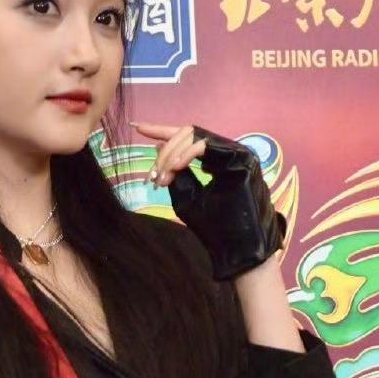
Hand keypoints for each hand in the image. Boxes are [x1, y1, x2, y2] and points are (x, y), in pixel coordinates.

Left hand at [131, 120, 285, 280]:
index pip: (187, 138)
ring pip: (195, 136)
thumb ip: (174, 172)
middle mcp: (228, 151)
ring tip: (161, 177)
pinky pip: (206, 145)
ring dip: (172, 154)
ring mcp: (236, 152)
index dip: (160, 131)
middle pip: (187, 133)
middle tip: (152, 176)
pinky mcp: (241, 157)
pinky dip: (186, 154)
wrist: (236, 249)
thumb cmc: (213, 227)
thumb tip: (157, 147)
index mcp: (217, 159)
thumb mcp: (186, 195)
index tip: (137, 128)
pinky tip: (174, 168)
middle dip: (164, 151)